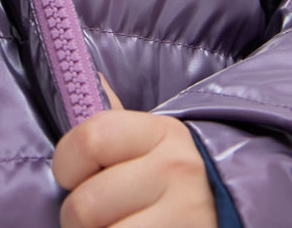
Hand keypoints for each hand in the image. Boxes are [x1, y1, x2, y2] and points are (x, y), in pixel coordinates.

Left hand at [52, 78, 216, 227]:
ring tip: (113, 227)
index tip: (70, 176)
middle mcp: (176, 170)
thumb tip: (91, 78)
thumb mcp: (151, 145)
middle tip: (94, 216)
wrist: (226, 217)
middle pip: (86, 203)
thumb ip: (115, 121)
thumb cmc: (173, 183)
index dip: (66, 163)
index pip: (90, 139)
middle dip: (77, 216)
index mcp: (162, 131)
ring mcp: (184, 214)